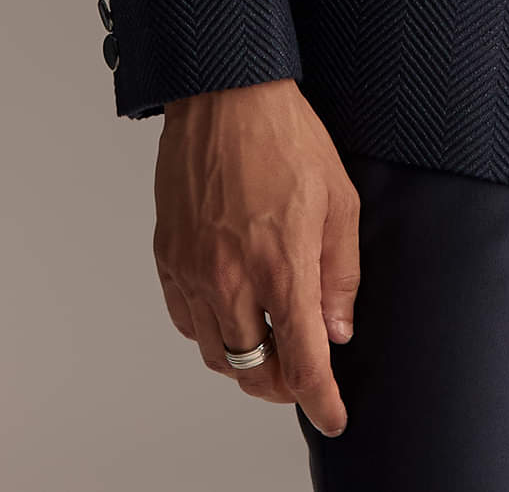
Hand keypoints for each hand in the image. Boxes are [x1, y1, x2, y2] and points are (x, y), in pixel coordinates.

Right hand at [153, 77, 360, 436]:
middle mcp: (230, 279)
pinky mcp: (167, 256)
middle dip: (282, 384)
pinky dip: (211, 332)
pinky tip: (232, 312)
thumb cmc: (286, 137)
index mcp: (280, 267)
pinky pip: (187, 321)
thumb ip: (340, 275)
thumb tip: (337, 330)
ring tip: (269, 342)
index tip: (333, 414)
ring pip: (216, 354)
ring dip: (246, 362)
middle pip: (253, 371)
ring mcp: (192, 270)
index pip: (301, 363)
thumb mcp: (339, 201)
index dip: (320, 400)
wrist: (225, 93)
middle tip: (302, 372)